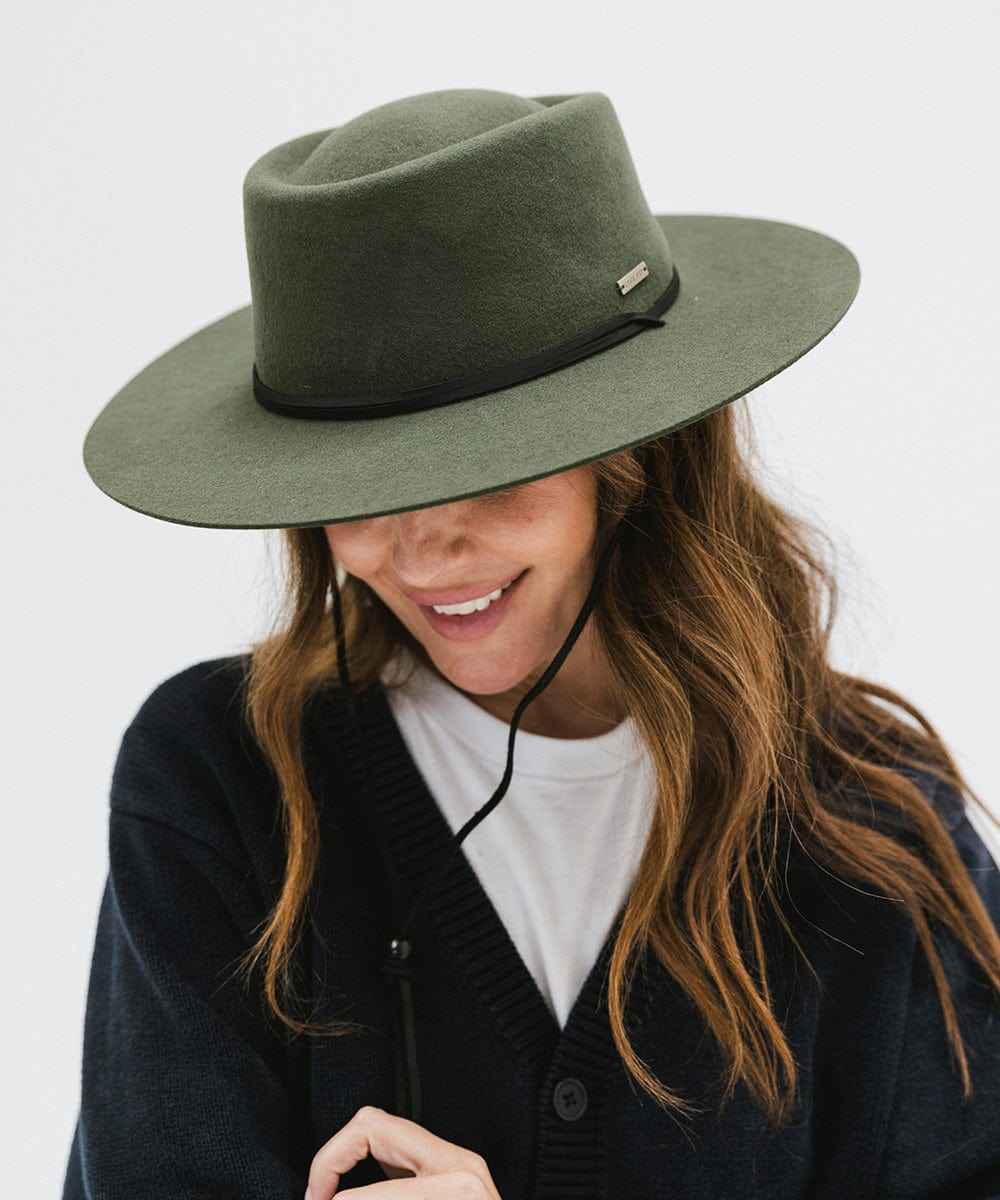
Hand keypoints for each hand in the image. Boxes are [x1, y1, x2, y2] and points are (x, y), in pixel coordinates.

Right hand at [304, 1105, 502, 1198]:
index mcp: (453, 1190)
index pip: (369, 1187)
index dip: (333, 1197)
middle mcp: (459, 1166)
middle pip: (372, 1125)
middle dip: (331, 1161)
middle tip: (316, 1197)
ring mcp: (461, 1162)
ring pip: (384, 1129)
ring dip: (348, 1160)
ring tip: (330, 1194)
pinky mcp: (457, 1169)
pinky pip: (401, 1149)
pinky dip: (371, 1166)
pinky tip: (359, 1192)